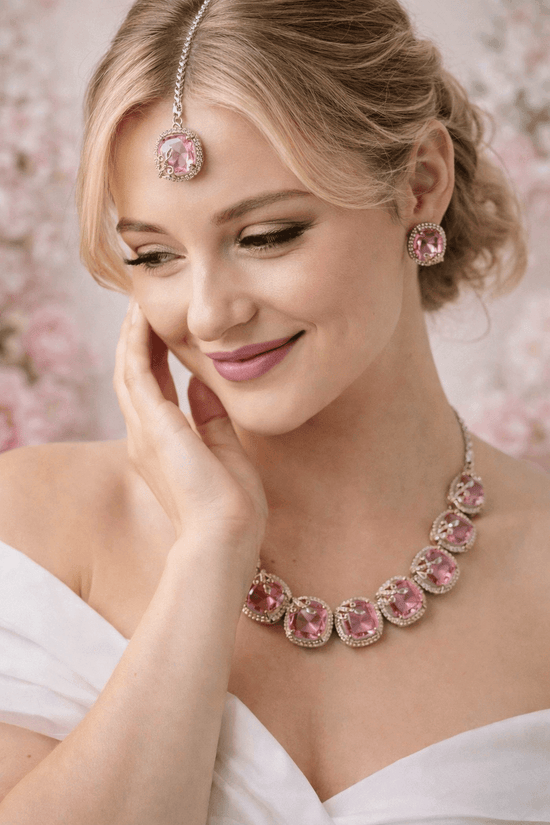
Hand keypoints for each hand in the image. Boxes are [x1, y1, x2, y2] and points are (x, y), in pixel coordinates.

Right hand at [114, 299, 267, 551]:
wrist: (225, 537)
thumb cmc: (231, 509)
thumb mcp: (226, 454)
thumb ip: (212, 421)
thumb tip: (203, 387)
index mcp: (163, 447)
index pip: (153, 393)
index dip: (154, 360)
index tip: (161, 332)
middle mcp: (145, 438)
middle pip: (133, 377)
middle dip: (136, 341)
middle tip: (142, 307)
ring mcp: (144, 432)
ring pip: (128, 370)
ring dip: (132, 335)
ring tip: (139, 304)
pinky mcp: (153, 426)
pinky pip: (137, 373)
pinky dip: (137, 344)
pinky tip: (141, 319)